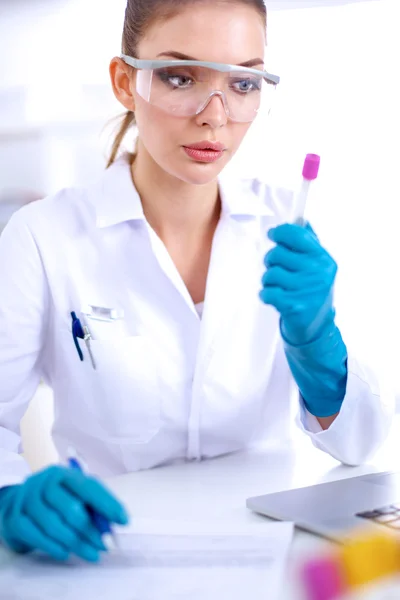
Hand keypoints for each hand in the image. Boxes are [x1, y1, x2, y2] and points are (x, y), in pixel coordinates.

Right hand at [0, 466, 128, 561]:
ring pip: (54, 525)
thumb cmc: (57, 501)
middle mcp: (44, 482)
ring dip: (76, 543)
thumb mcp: (77, 496)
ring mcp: (27, 499)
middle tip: (105, 546)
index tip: (124, 520)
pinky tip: (66, 553)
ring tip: (92, 554)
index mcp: (65, 474)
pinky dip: (54, 547)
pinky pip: (36, 536)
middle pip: (71, 509)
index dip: (108, 504)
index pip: (88, 488)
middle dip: (91, 531)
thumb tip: (117, 522)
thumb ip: (96, 506)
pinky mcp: (16, 518)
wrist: (20, 505)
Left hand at [259, 222, 346, 417]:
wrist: (317, 328)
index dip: (280, 233)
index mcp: (324, 259)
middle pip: (277, 253)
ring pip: (270, 273)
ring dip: (268, 280)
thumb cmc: (313, 291)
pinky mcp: (294, 306)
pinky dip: (266, 295)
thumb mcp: (319, 266)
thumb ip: (310, 243)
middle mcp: (317, 272)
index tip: (273, 235)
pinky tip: (274, 298)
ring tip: (277, 287)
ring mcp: (306, 290)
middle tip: (276, 269)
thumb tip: (301, 220)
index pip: (297, 235)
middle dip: (271, 261)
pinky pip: (266, 292)